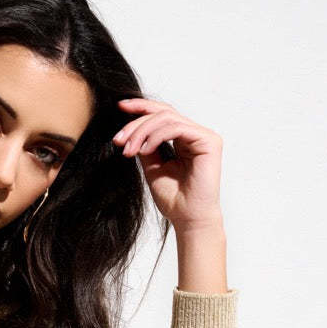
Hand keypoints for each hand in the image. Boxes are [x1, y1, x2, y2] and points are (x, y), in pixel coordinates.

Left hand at [113, 98, 223, 231]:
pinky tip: (144, 150)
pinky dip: (156, 136)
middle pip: (162, 113)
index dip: (141, 108)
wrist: (188, 219)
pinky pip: (176, 127)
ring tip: (129, 150)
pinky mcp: (208, 141)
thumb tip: (130, 130)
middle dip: (136, 123)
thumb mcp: (152, 168)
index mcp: (183, 139)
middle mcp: (194, 134)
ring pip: (167, 118)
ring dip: (142, 131)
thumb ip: (145, 147)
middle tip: (119, 140)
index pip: (162, 114)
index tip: (120, 107)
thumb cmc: (174, 200)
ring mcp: (202, 136)